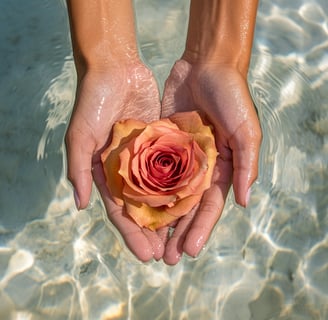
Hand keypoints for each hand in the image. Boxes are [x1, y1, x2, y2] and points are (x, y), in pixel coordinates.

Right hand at [65, 61, 165, 261]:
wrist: (115, 69)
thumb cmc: (93, 102)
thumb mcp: (80, 136)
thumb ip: (78, 169)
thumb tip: (80, 204)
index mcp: (107, 173)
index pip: (120, 211)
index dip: (132, 234)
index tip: (146, 256)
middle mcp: (128, 169)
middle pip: (144, 208)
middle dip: (154, 233)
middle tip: (168, 256)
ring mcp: (147, 157)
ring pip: (162, 193)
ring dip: (171, 216)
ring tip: (183, 238)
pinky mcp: (164, 142)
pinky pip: (175, 168)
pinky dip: (182, 186)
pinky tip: (193, 204)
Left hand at [161, 59, 261, 263]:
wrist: (206, 64)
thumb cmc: (232, 96)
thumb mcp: (246, 130)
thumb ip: (247, 165)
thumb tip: (245, 202)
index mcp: (221, 168)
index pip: (210, 206)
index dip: (200, 229)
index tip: (189, 250)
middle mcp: (199, 167)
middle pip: (186, 207)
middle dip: (178, 232)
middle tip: (166, 258)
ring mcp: (178, 156)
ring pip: (166, 194)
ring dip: (159, 218)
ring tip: (149, 242)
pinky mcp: (160, 142)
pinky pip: (151, 169)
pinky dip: (144, 188)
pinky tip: (134, 206)